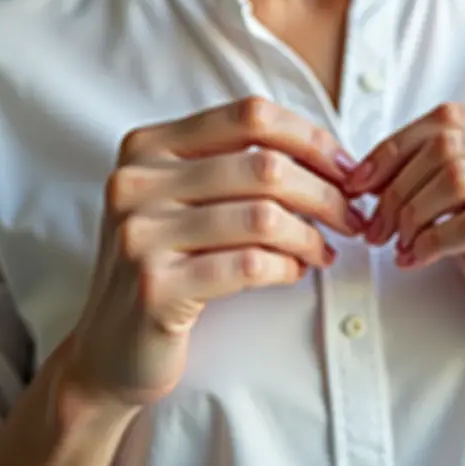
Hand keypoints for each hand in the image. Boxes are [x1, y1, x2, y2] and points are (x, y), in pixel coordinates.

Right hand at [64, 97, 364, 408]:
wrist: (111, 349)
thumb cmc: (168, 267)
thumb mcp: (187, 202)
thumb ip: (238, 168)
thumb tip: (332, 156)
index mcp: (149, 147)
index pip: (250, 116)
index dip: (311, 139)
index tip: (346, 170)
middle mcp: (136, 182)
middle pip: (265, 166)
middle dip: (326, 193)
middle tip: (353, 218)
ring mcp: (140, 235)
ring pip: (264, 216)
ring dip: (312, 235)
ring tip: (325, 250)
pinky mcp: (154, 286)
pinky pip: (249, 264)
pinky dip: (287, 267)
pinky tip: (294, 272)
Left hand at [346, 103, 464, 369]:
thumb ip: (438, 173)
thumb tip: (368, 167)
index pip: (452, 117)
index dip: (395, 148)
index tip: (360, 183)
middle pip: (452, 146)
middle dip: (398, 187)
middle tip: (374, 225)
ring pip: (461, 179)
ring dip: (412, 214)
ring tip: (395, 243)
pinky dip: (434, 241)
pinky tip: (416, 259)